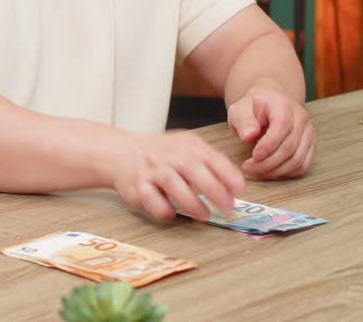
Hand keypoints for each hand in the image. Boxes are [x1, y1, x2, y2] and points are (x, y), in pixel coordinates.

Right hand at [108, 131, 244, 221]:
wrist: (122, 152)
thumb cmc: (162, 154)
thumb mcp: (188, 148)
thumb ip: (211, 163)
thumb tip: (236, 185)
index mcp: (187, 145)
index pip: (211, 157)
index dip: (227, 173)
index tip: (239, 189)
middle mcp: (170, 156)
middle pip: (193, 169)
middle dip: (214, 190)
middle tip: (227, 207)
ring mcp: (153, 171)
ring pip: (173, 185)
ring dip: (192, 203)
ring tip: (205, 216)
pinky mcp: (138, 187)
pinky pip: (152, 200)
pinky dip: (165, 209)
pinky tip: (174, 214)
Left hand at [226, 83, 315, 178]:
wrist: (270, 104)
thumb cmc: (253, 109)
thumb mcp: (240, 109)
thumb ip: (243, 120)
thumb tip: (248, 136)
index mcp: (283, 106)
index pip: (282, 126)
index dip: (268, 146)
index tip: (252, 156)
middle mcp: (301, 118)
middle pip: (289, 147)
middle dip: (267, 163)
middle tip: (248, 167)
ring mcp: (308, 132)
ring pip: (297, 160)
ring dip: (276, 171)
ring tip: (257, 170)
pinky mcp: (311, 145)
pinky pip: (303, 165)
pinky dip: (287, 172)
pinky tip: (271, 171)